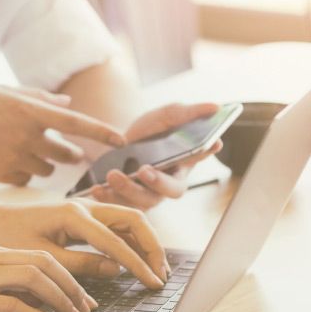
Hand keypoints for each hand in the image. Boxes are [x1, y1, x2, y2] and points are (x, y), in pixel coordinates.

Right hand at [0, 86, 124, 184]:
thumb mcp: (5, 92)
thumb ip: (39, 98)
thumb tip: (66, 103)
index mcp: (30, 111)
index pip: (77, 124)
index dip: (102, 132)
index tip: (122, 139)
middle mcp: (27, 136)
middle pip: (66, 152)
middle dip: (71, 152)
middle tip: (71, 151)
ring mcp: (15, 158)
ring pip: (48, 168)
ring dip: (46, 162)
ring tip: (26, 151)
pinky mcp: (4, 175)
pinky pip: (27, 179)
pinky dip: (24, 173)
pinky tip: (7, 161)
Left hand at [0, 194, 168, 288]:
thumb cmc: (7, 238)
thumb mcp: (42, 257)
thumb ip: (80, 264)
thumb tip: (116, 271)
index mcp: (72, 214)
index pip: (116, 240)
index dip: (138, 264)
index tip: (152, 283)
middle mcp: (83, 206)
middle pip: (133, 219)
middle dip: (152, 247)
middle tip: (162, 275)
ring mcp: (84, 207)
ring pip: (127, 219)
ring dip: (145, 242)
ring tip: (155, 269)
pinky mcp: (81, 215)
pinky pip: (115, 224)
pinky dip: (130, 240)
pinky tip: (136, 260)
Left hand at [90, 103, 222, 209]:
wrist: (116, 145)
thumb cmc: (149, 132)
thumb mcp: (166, 117)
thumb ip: (187, 113)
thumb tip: (215, 107)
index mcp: (184, 161)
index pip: (200, 156)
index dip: (206, 152)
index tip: (212, 143)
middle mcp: (169, 182)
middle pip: (172, 190)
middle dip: (159, 182)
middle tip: (145, 170)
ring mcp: (148, 194)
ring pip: (144, 201)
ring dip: (128, 189)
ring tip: (113, 175)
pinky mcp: (126, 201)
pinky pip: (119, 205)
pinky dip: (106, 197)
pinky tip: (95, 188)